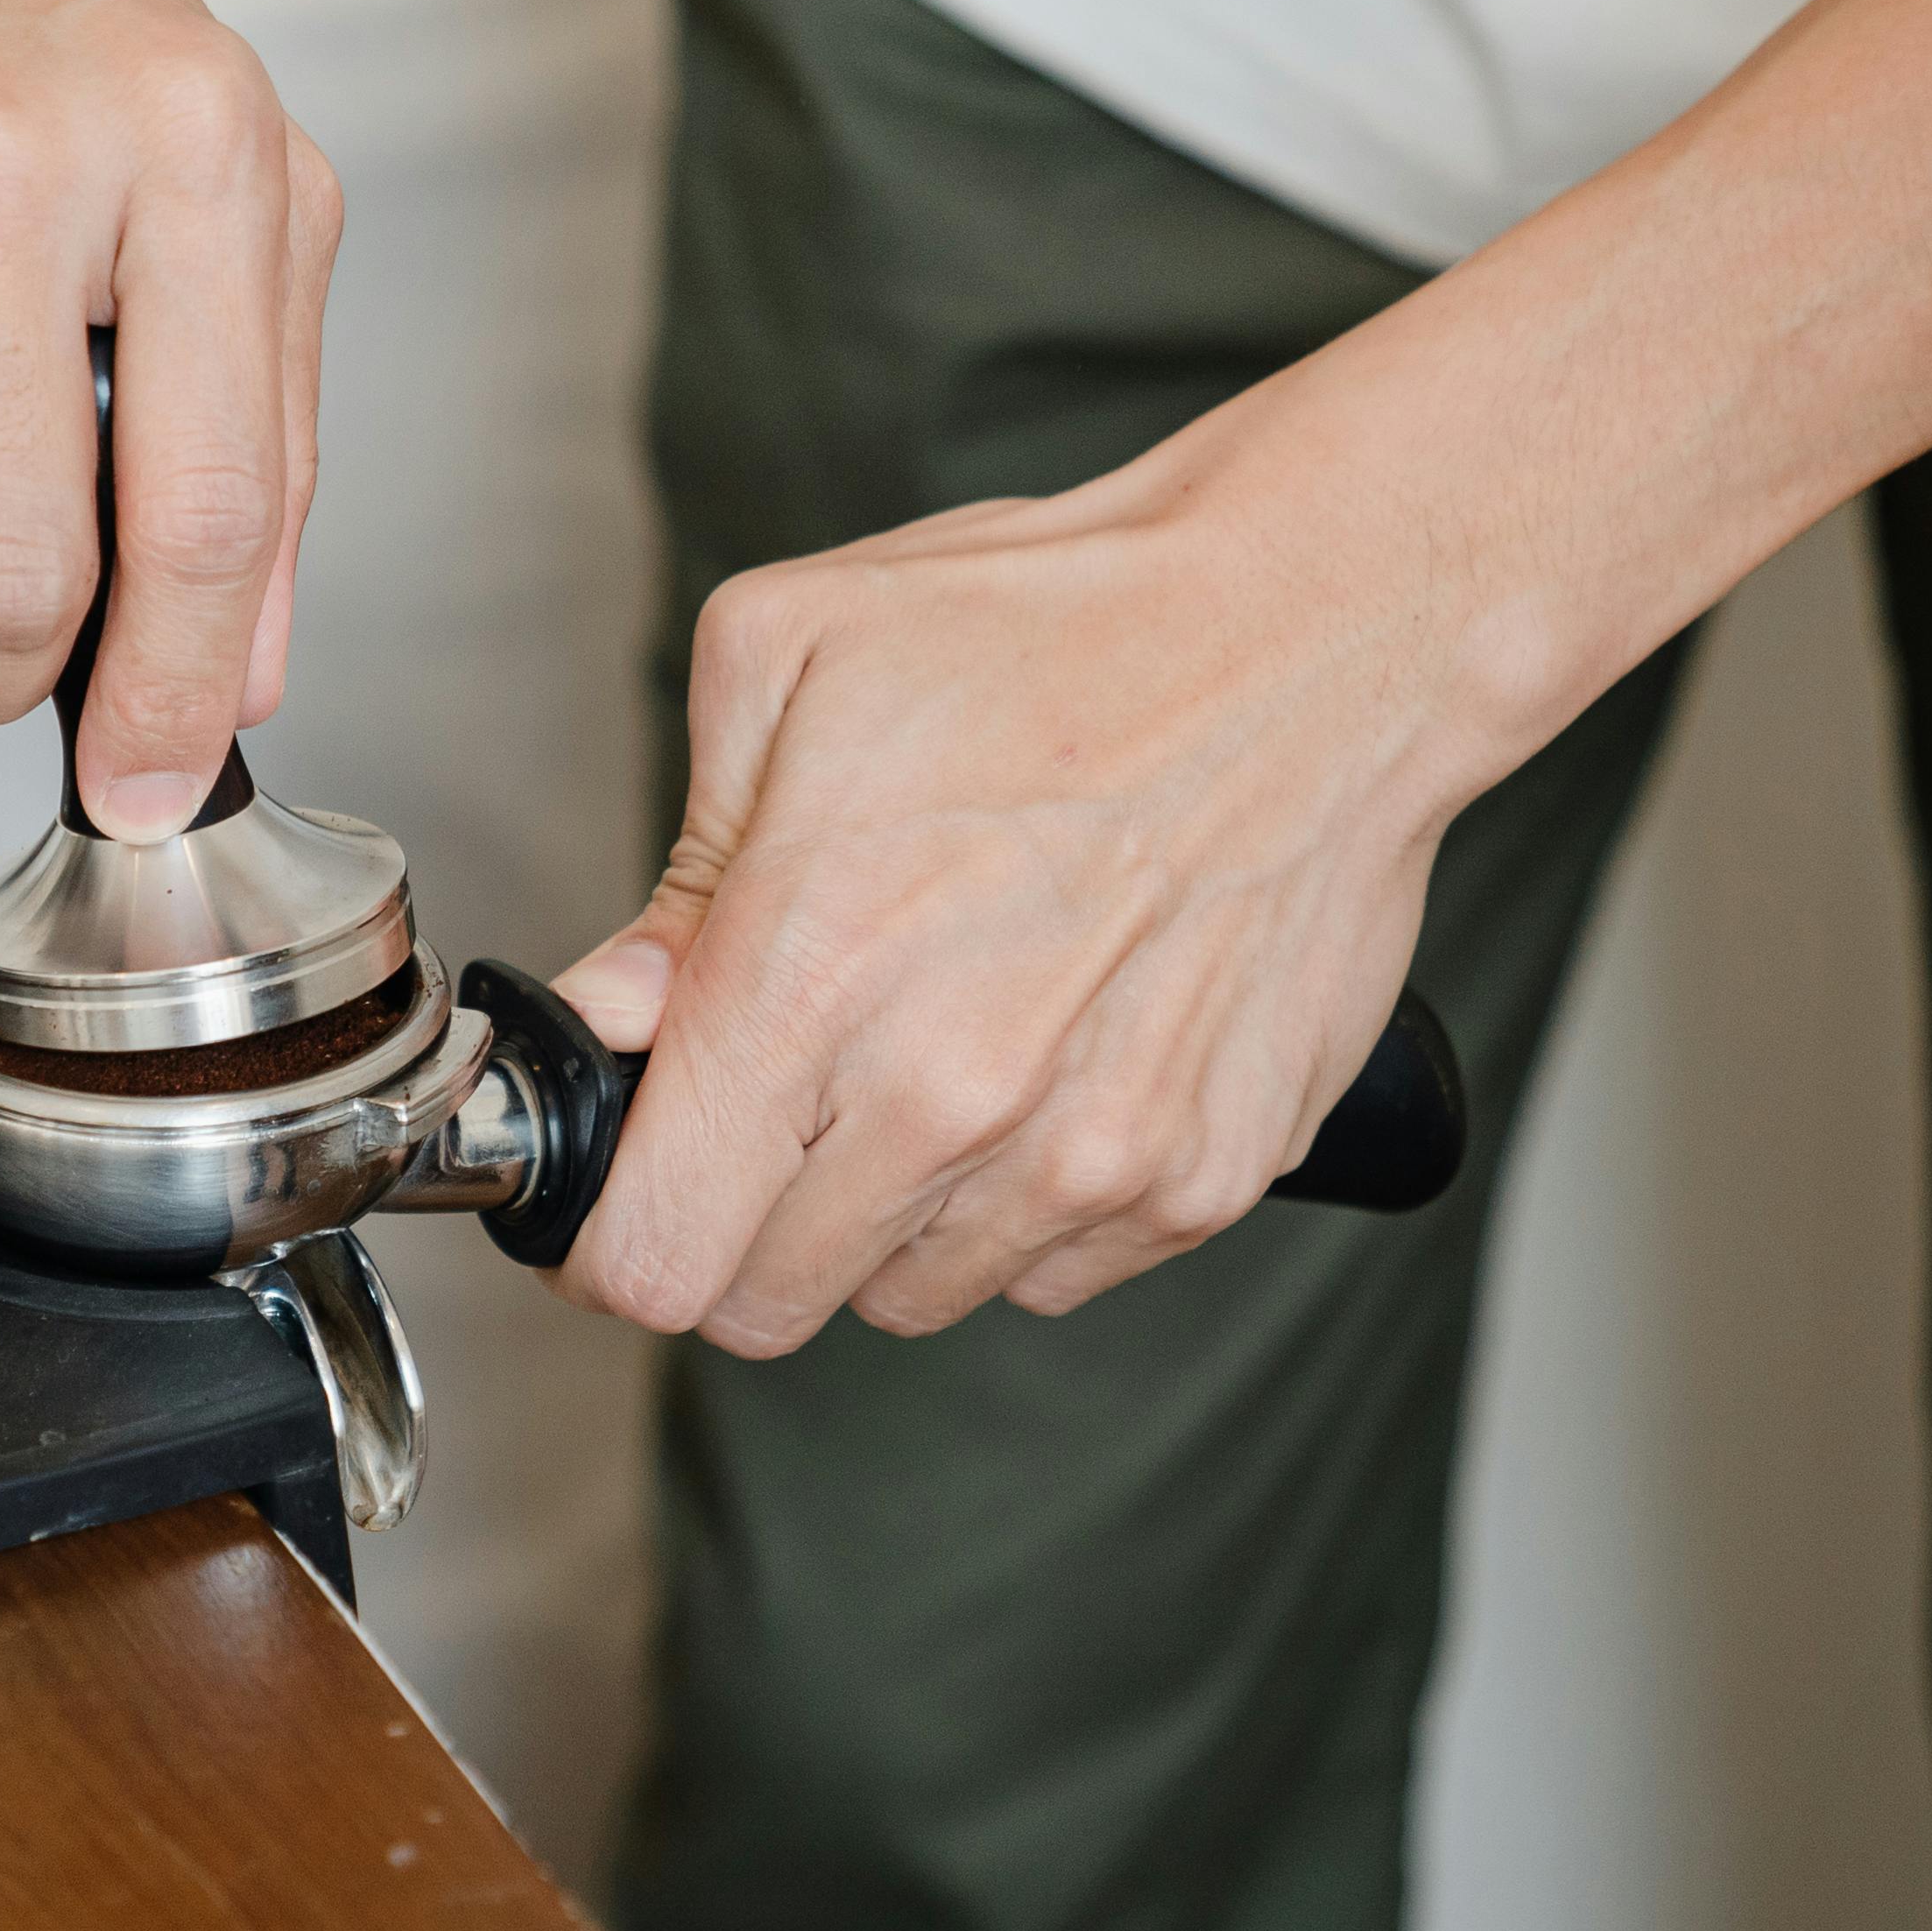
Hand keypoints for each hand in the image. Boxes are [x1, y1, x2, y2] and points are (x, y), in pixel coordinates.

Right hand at [0, 0, 342, 835]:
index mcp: (192, 151)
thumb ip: (261, 417)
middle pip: (18, 579)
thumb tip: (237, 663)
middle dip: (10, 671)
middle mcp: (17, 189)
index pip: (205, 506)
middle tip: (10, 652)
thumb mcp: (224, 155)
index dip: (179, 687)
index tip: (154, 778)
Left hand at [545, 446, 1511, 1352]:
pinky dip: (1028, 1204)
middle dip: (743, 1223)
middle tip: (784, 1104)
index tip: (635, 1192)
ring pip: (910, 1297)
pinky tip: (1051, 1065)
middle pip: (768, 1305)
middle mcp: (948, 1097)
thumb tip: (612, 1013)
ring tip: (939, 1054)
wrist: (1320, 633)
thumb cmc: (1060, 625)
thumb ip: (678, 874)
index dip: (619, 1240)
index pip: (657, 1258)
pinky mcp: (1203, 1180)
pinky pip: (1054, 1275)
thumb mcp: (787, 665)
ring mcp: (1088, 1157)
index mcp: (811, 982)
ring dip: (890, 1214)